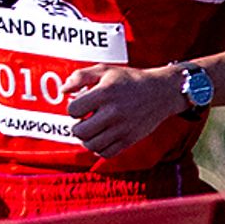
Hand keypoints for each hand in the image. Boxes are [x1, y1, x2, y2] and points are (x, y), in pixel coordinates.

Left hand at [63, 65, 190, 158]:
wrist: (161, 92)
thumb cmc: (130, 80)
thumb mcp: (105, 70)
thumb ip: (81, 76)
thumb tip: (64, 91)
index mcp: (105, 93)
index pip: (73, 110)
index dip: (73, 108)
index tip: (81, 105)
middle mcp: (114, 112)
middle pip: (80, 131)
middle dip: (77, 126)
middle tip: (84, 120)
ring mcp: (122, 128)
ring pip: (91, 145)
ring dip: (86, 139)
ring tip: (92, 129)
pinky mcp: (130, 139)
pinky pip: (106, 153)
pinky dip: (99, 148)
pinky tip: (102, 137)